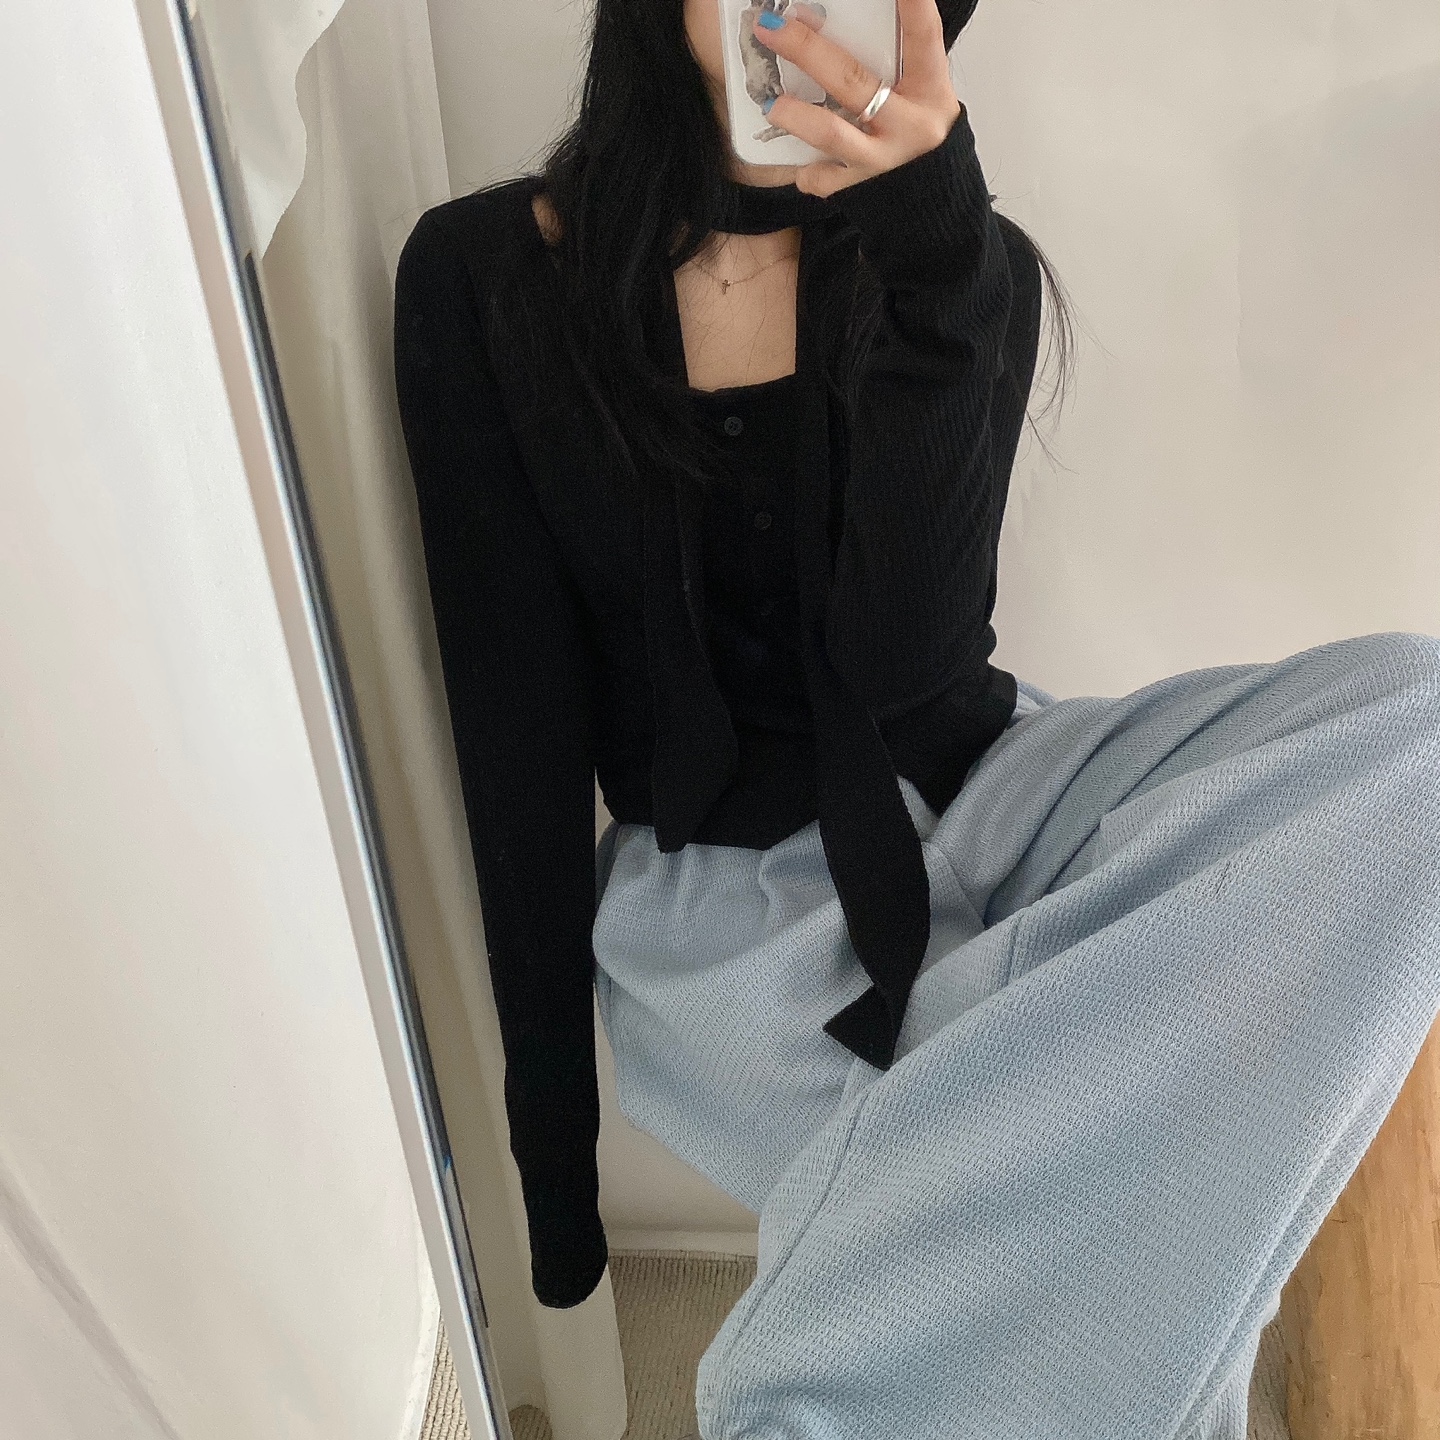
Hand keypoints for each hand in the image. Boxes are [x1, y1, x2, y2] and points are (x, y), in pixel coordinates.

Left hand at [750, 0, 962, 195]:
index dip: (912, 8)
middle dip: (806, 50)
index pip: (923, 37)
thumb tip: (830, 21)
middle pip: (853, 80)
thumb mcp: (920, 89)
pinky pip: (825, 178)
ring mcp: (884, 158)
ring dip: (796, 115)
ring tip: (770, 103)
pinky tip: (800, 166)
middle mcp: (909, 123)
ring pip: (832, 134)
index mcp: (929, 87)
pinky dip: (809, 172)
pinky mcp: (862, 187)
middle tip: (770, 26)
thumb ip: (894, 57)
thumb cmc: (917, 127)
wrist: (933, 197)